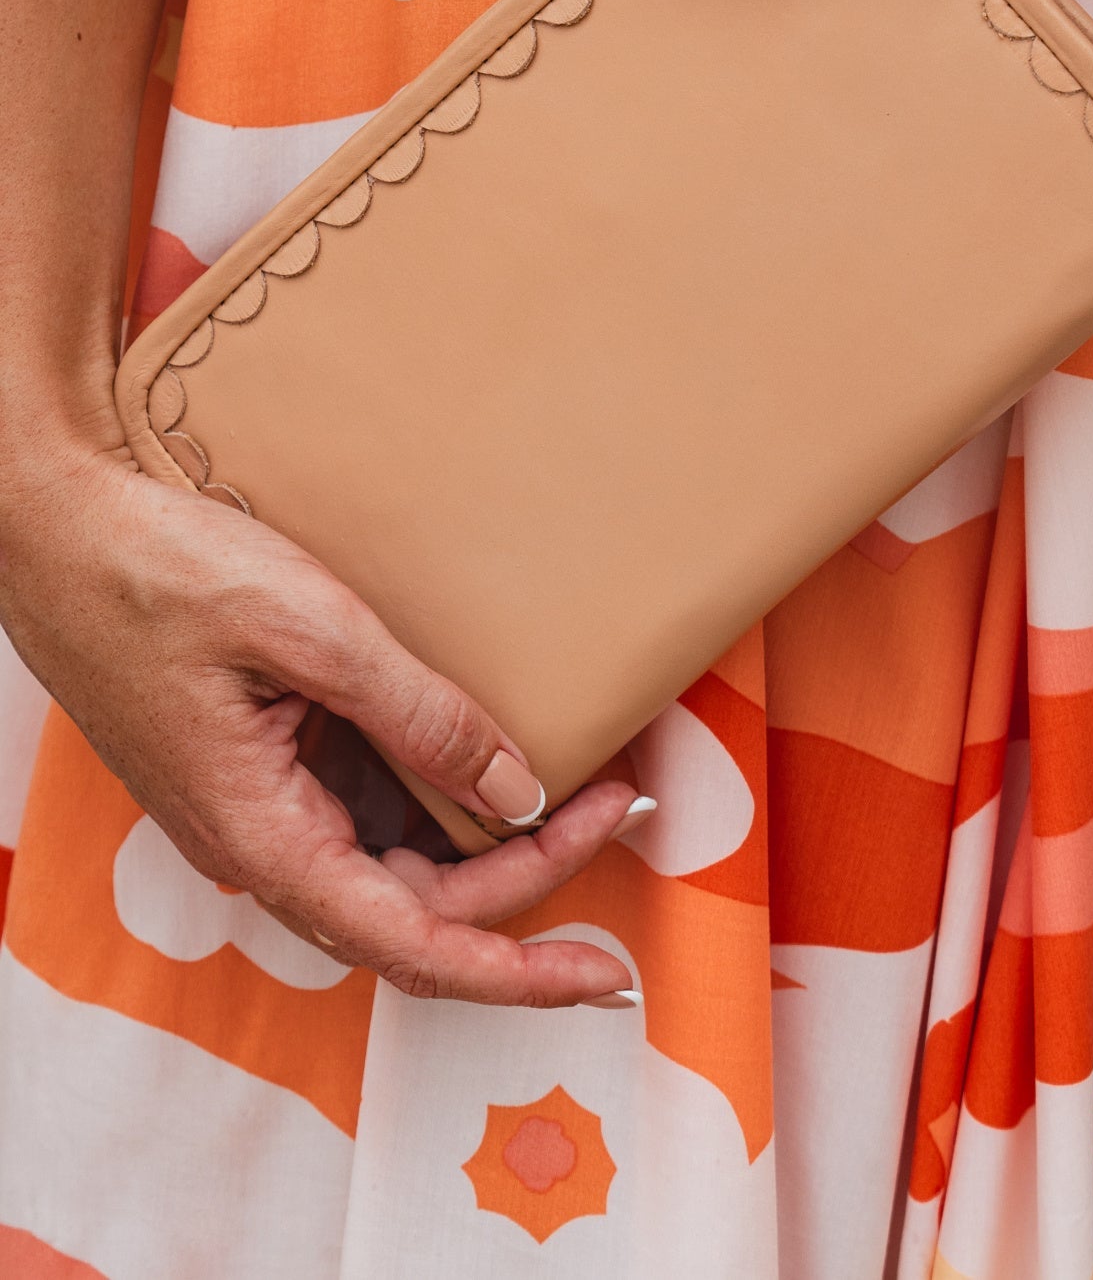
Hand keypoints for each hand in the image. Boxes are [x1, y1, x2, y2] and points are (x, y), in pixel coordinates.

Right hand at [0, 425, 644, 1005]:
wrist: (53, 526)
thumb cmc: (154, 570)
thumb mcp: (307, 627)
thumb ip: (419, 715)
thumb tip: (516, 793)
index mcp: (265, 838)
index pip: (415, 948)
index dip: (517, 973)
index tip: (603, 977)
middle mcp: (265, 841)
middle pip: (422, 906)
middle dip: (534, 874)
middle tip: (625, 799)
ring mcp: (263, 801)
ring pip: (400, 857)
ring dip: (495, 833)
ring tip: (589, 774)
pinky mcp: (265, 758)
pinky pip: (370, 801)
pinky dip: (445, 787)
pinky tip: (495, 743)